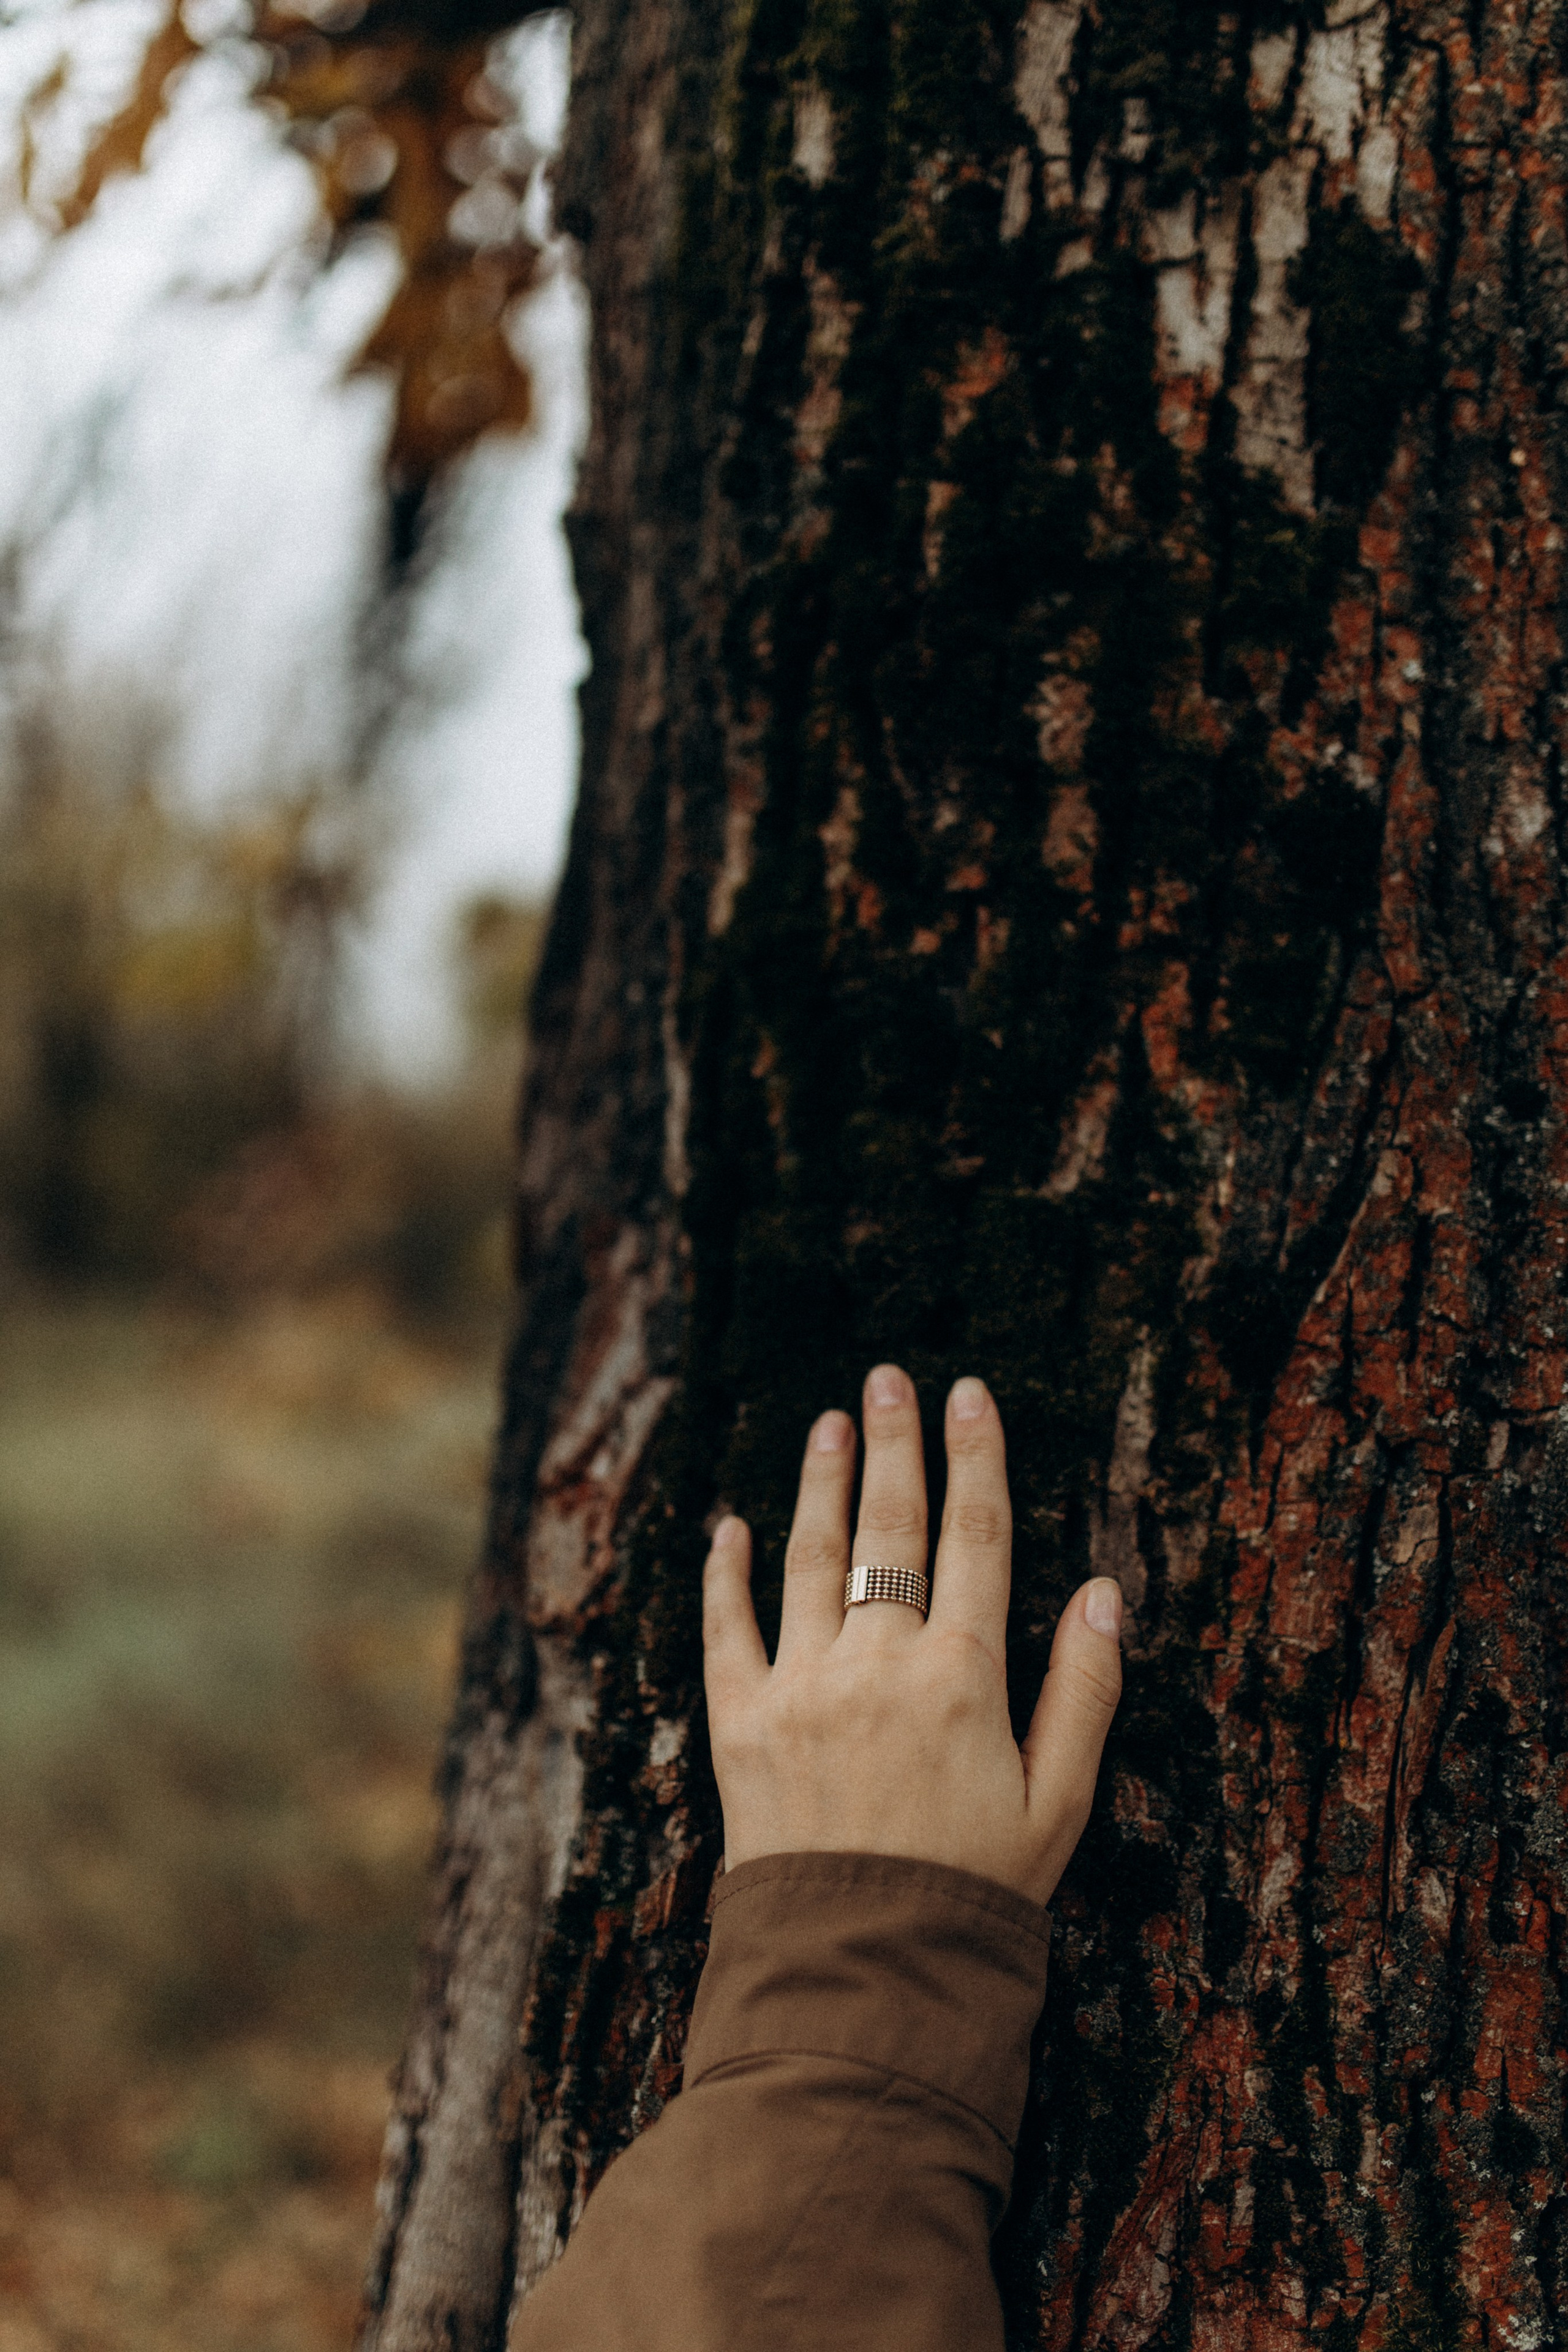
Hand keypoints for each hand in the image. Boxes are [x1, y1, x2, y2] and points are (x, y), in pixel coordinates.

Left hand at [702, 1364, 1123, 1906]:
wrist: (867, 1975)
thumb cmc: (977, 1893)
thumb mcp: (1060, 1802)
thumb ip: (1085, 1691)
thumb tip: (1105, 1592)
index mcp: (965, 1678)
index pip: (977, 1539)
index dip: (977, 1460)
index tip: (971, 1396)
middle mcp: (881, 1666)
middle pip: (891, 1529)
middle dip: (895, 1445)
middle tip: (890, 1377)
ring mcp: (803, 1689)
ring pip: (811, 1559)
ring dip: (822, 1483)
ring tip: (831, 1422)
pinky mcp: (740, 1725)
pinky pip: (727, 1629)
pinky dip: (726, 1572)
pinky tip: (731, 1525)